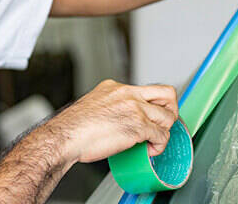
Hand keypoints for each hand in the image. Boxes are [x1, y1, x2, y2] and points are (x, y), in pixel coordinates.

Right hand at [43, 79, 178, 163]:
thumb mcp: (94, 105)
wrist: (66, 136)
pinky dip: (159, 146)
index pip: (146, 90)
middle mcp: (128, 94)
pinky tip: (149, 150)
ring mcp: (135, 108)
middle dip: (171, 110)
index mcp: (116, 87)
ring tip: (153, 141)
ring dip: (164, 132)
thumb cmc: (74, 127)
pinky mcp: (138, 126)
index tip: (152, 116)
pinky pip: (162, 135)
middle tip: (163, 124)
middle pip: (166, 93)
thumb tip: (120, 119)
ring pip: (168, 117)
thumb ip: (111, 106)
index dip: (153, 105)